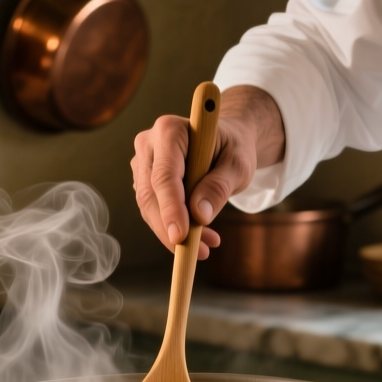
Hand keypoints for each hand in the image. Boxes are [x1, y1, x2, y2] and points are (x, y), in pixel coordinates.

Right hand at [130, 85, 284, 259]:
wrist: (226, 142)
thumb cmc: (234, 148)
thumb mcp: (238, 165)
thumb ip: (219, 187)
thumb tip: (200, 216)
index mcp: (170, 130)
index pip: (164, 175)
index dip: (171, 208)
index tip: (180, 236)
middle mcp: (148, 143)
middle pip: (150, 194)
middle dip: (171, 228)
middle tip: (199, 252)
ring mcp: (143, 162)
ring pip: (148, 206)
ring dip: (174, 232)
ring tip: (207, 246)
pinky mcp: (144, 180)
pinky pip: (153, 210)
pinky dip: (174, 227)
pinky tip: (199, 237)